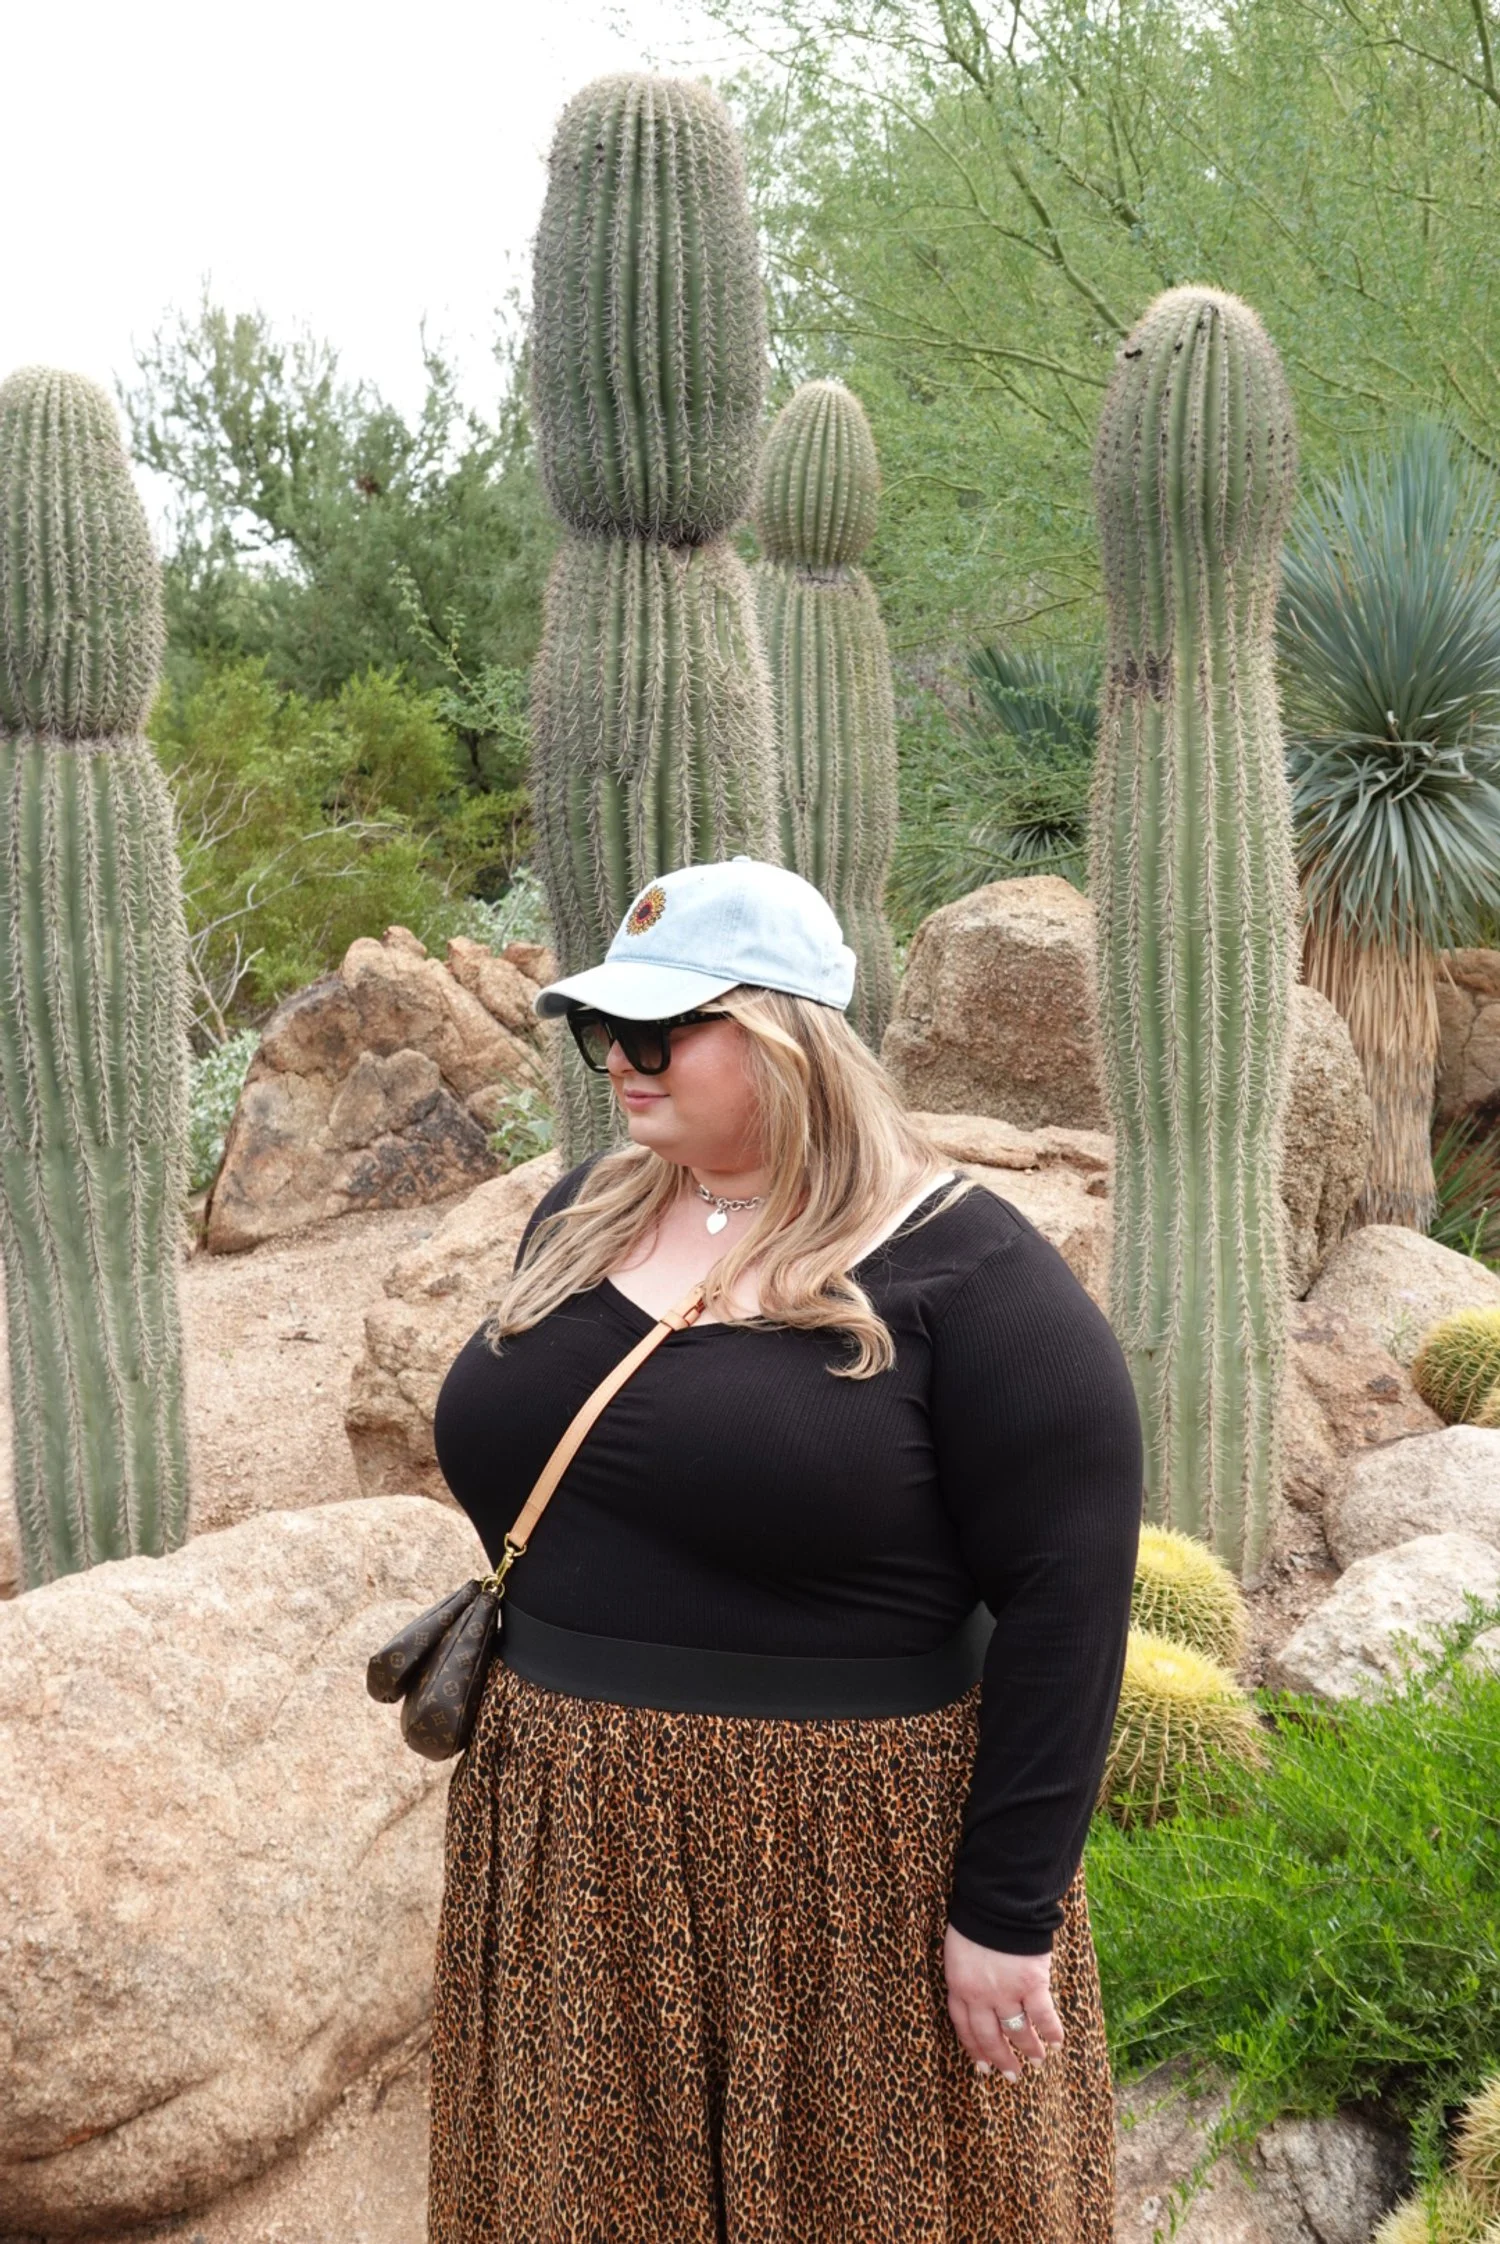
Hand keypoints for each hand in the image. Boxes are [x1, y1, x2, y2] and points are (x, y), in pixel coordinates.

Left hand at [943, 1923, 1064, 2079]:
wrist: (998, 1903)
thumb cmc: (976, 1921)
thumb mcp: (959, 1952)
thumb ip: (967, 1979)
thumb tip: (978, 2000)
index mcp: (960, 1986)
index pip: (965, 2027)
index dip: (975, 2049)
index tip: (983, 2066)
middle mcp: (981, 1996)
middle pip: (990, 2037)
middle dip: (1001, 2059)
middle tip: (1011, 2076)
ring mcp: (1007, 1991)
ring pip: (1017, 2031)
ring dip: (1029, 2049)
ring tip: (1037, 2062)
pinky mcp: (1032, 1983)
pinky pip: (1043, 2015)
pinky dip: (1051, 2031)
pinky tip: (1057, 2042)